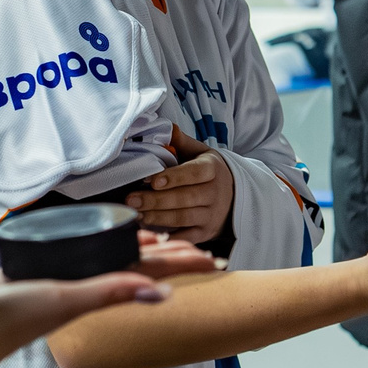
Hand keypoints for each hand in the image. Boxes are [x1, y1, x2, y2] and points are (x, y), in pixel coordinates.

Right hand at [0, 257, 200, 367]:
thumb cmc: (8, 320)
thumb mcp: (63, 302)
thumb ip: (108, 292)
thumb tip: (162, 294)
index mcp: (94, 292)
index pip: (149, 272)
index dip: (181, 265)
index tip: (213, 260)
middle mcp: (82, 285)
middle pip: (136, 264)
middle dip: (170, 258)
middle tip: (202, 251)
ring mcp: (61, 279)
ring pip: (110, 258)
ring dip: (138, 249)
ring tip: (162, 240)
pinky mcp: (37, 271)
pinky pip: (79, 256)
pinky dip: (96, 245)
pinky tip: (99, 237)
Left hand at [124, 130, 234, 244]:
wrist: (235, 197)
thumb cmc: (209, 173)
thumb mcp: (201, 153)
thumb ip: (182, 143)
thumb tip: (167, 129)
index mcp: (213, 169)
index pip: (195, 173)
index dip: (174, 177)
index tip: (152, 181)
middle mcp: (215, 193)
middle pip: (185, 198)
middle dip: (155, 200)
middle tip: (131, 199)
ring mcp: (211, 214)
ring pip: (183, 217)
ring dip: (157, 217)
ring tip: (136, 214)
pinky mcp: (206, 232)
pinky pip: (187, 236)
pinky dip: (170, 237)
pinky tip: (152, 233)